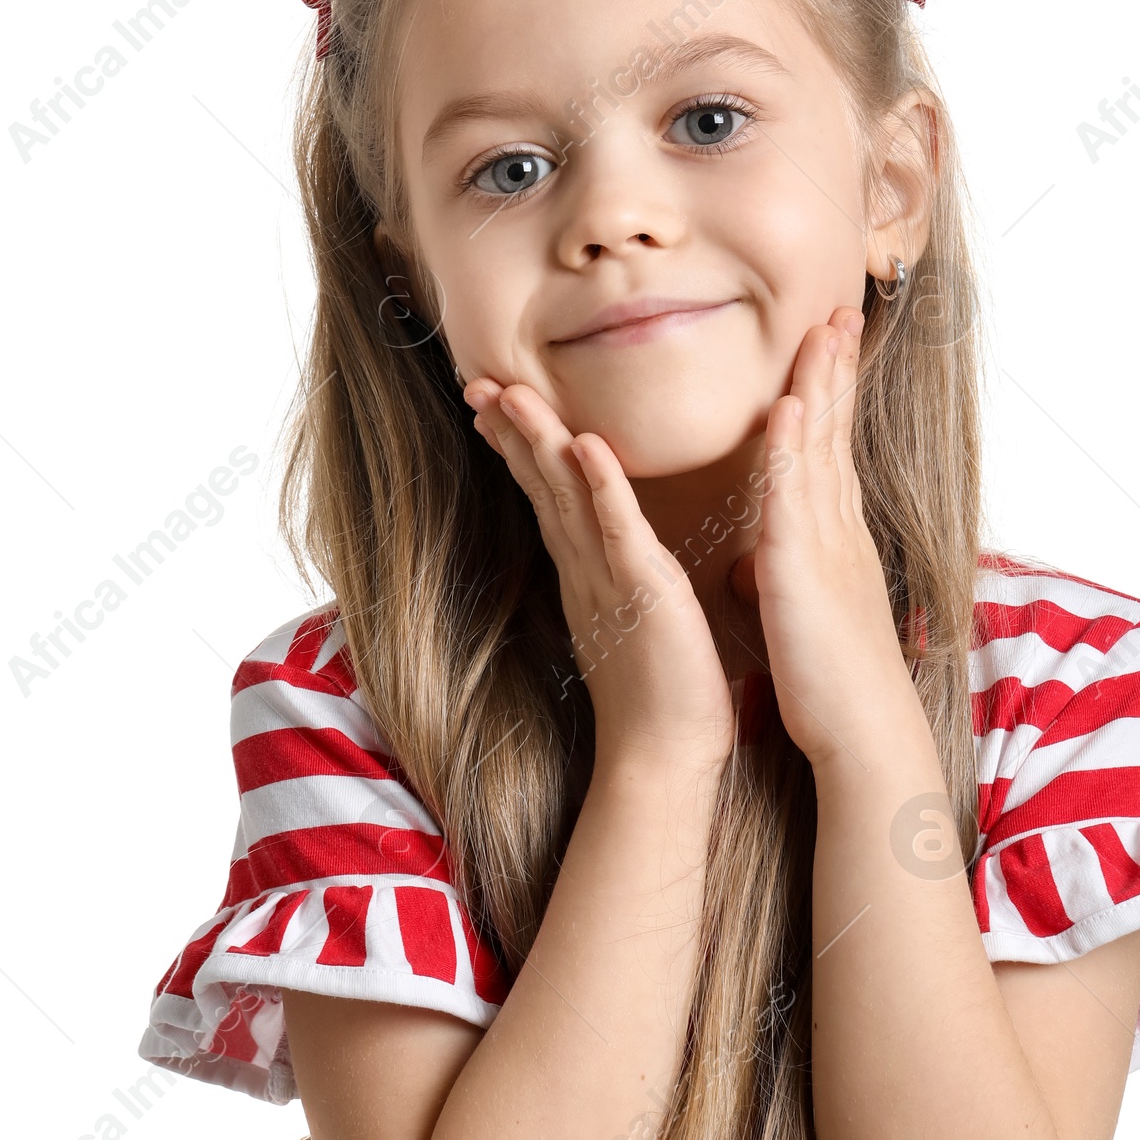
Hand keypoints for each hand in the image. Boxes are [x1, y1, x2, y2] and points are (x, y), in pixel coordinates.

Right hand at [463, 378, 735, 772]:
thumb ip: (624, 583)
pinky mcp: (644, 591)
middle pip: (542, 484)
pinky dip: (601, 485)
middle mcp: (587, 569)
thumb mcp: (635, 623)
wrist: (663, 757)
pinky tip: (584, 445)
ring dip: (540, 440)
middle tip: (476, 382)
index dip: (520, 446)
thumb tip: (623, 562)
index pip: (547, 495)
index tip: (494, 404)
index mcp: (587, 573)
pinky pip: (619, 529)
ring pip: (566, 496)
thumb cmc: (661, 696)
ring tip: (512, 393)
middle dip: (511, 430)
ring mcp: (609, 578)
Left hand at [739, 307, 924, 770]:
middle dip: (836, 369)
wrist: (861, 731)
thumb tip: (761, 561)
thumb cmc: (830, 681)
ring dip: (819, 387)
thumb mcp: (801, 612)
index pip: (829, 449)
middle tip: (839, 310)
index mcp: (832, 538)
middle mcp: (836, 529)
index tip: (829, 346)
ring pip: (822, 450)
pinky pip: (797, 502)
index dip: (829, 395)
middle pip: (835, 431)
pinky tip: (787, 411)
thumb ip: (784, 574)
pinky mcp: (804, 572)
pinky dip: (793, 453)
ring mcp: (825, 545)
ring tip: (822, 331)